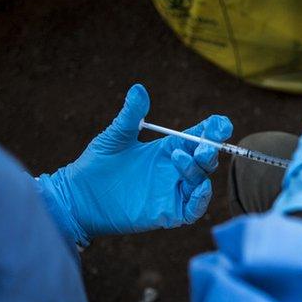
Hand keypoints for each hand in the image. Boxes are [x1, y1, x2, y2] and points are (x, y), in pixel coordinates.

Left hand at [38, 84, 231, 245]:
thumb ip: (130, 115)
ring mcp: (173, 191)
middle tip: (200, 145)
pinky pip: (194, 208)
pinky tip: (197, 188)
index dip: (214, 129)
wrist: (80, 196)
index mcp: (168, 148)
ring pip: (201, 181)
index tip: (221, 124)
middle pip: (205, 158)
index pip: (199, 136)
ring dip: (198, 169)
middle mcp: (175, 169)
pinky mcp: (169, 213)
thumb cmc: (97, 165)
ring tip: (179, 158)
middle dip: (209, 149)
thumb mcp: (115, 137)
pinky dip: (201, 199)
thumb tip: (138, 89)